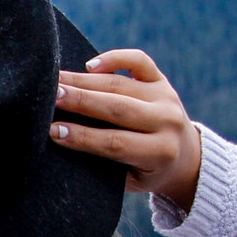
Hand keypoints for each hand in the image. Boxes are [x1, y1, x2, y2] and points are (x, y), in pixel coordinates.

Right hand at [53, 49, 202, 212]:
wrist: (184, 158)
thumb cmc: (146, 172)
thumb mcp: (129, 177)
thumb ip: (104, 161)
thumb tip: (64, 138)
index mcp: (159, 152)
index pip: (115, 142)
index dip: (82, 137)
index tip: (53, 130)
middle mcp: (166, 121)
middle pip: (117, 108)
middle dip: (81, 101)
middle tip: (52, 96)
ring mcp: (165, 97)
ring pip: (120, 84)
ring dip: (84, 81)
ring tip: (57, 81)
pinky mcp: (161, 80)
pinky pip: (138, 61)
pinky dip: (115, 58)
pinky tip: (89, 65)